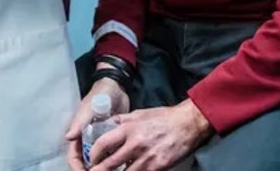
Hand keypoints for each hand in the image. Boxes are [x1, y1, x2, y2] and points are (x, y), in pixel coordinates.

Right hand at [65, 76, 129, 170]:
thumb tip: (68, 138)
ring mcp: (100, 140)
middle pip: (86, 162)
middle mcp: (88, 140)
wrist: (116, 87)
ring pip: (99, 160)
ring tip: (112, 170)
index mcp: (79, 134)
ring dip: (102, 167)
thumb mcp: (89, 107)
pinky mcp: (113, 139)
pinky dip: (113, 161)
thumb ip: (79, 122)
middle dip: (91, 170)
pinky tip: (121, 165)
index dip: (77, 167)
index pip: (74, 156)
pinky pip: (111, 154)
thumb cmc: (99, 95)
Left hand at [86, 99, 213, 170]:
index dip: (94, 155)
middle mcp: (135, 144)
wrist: (188, 123)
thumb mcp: (139, 114)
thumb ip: (122, 121)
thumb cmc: (163, 117)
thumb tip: (108, 125)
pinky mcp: (157, 167)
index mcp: (128, 128)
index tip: (91, 160)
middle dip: (100, 170)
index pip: (103, 144)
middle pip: (110, 164)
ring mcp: (146, 157)